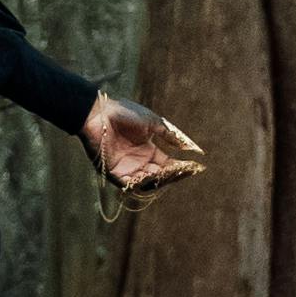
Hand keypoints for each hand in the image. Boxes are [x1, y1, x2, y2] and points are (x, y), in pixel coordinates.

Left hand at [80, 96, 203, 194]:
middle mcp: (139, 163)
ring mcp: (127, 169)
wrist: (100, 112)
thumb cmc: (125, 113)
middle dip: (173, 175)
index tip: (195, 166)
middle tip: (184, 170)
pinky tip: (154, 175)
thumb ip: (171, 136)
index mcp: (148, 151)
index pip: (168, 165)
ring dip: (160, 179)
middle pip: (160, 176)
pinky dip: (142, 183)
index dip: (181, 167)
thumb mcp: (153, 123)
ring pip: (148, 182)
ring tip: (170, 171)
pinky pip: (131, 184)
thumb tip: (192, 148)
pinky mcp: (114, 173)